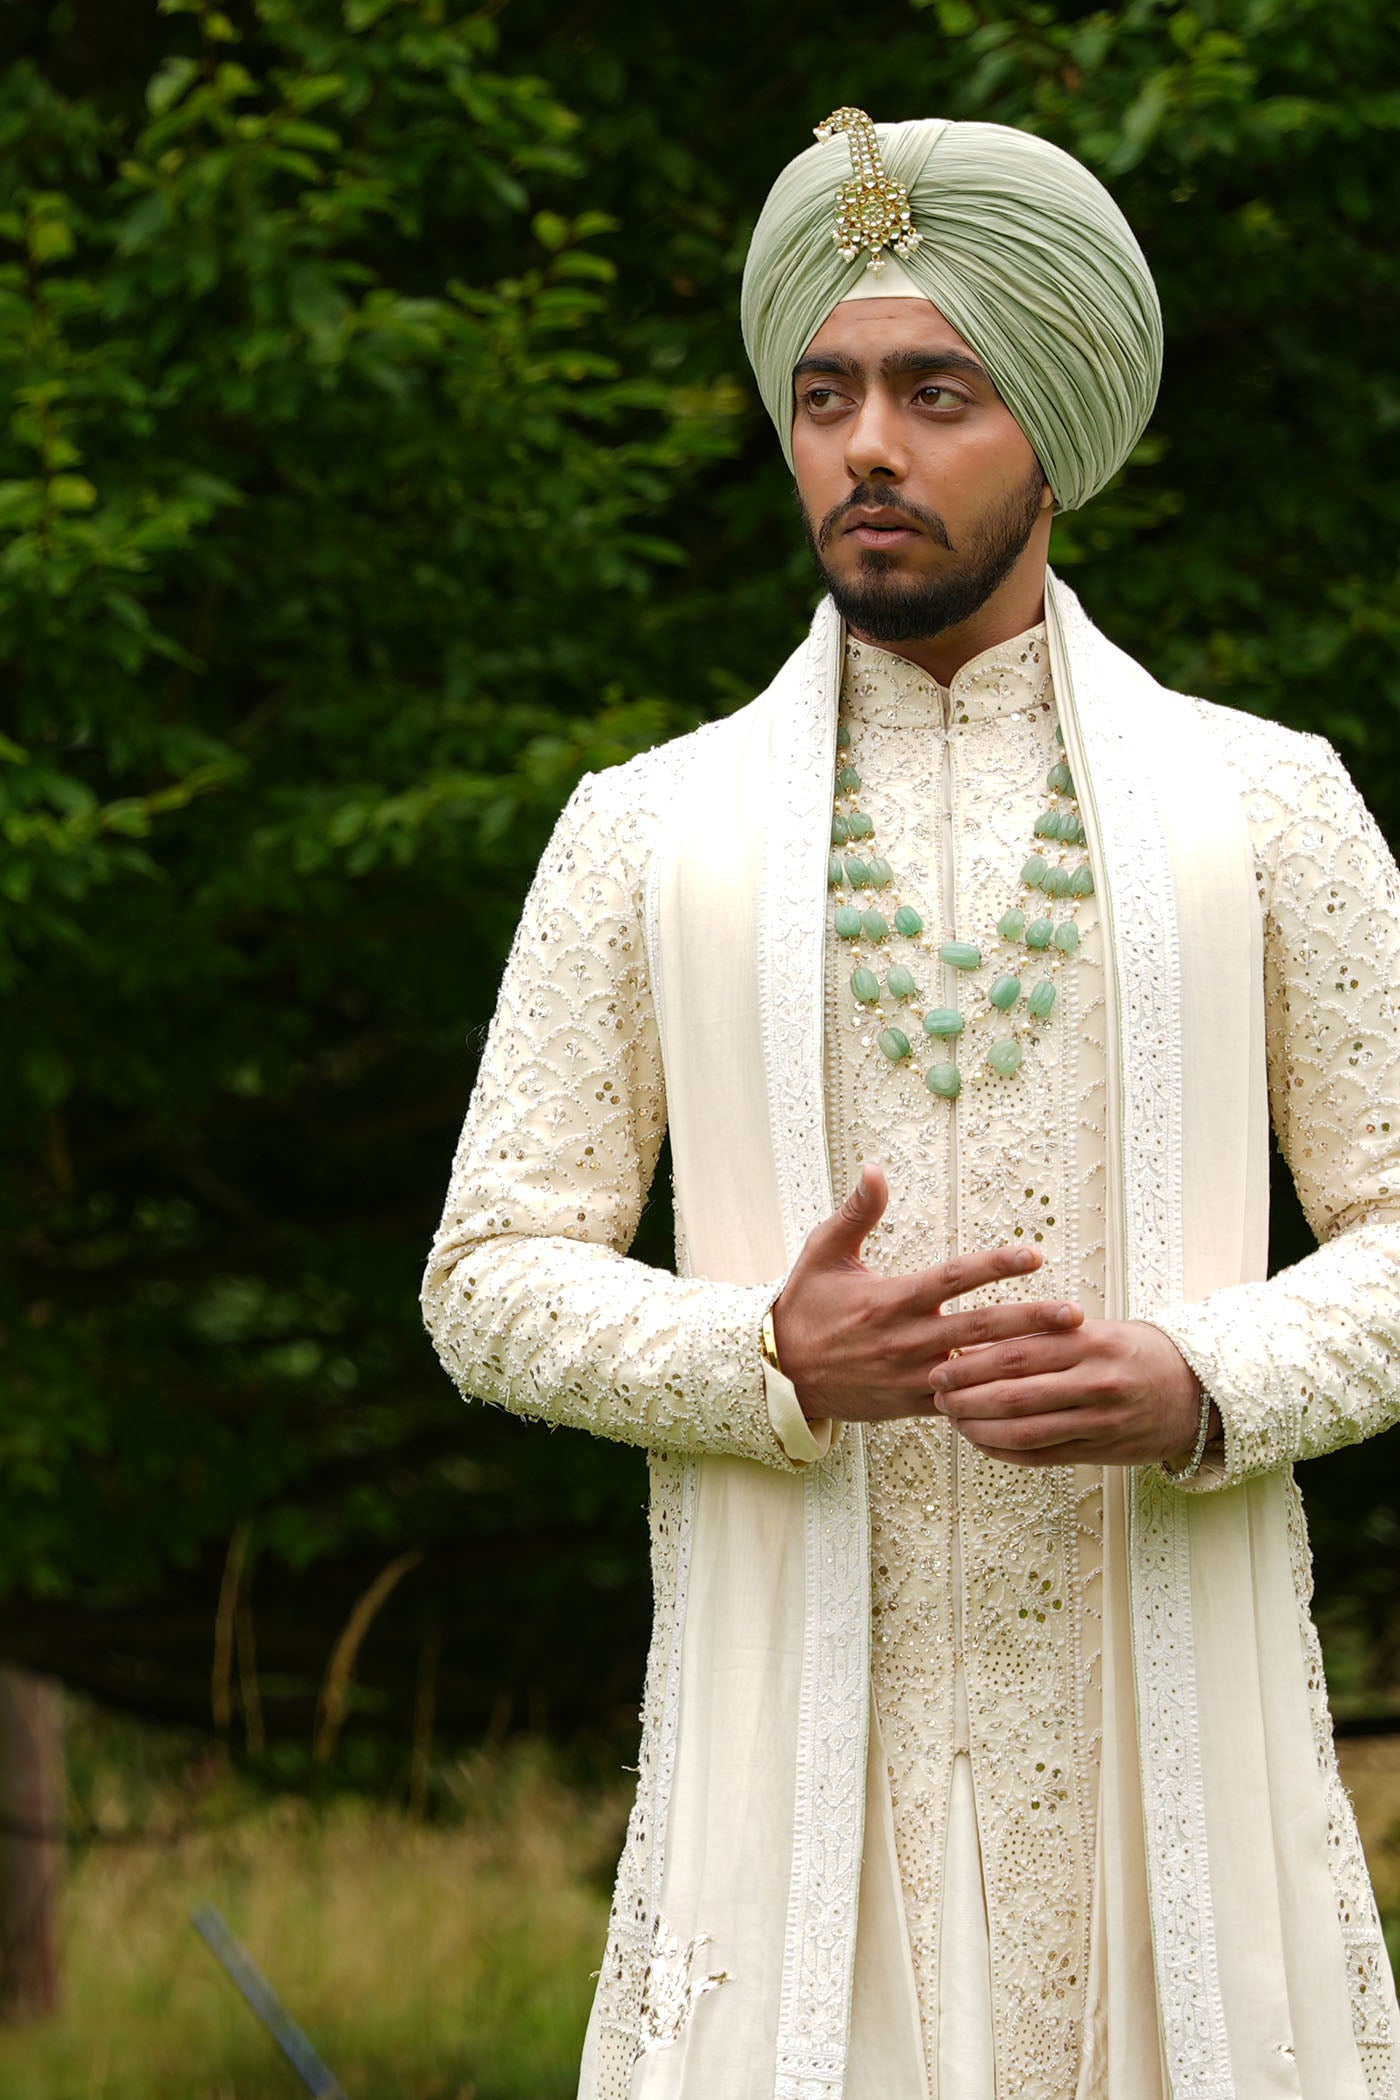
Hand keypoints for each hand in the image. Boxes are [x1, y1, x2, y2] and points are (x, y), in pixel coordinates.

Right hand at [770, 1164, 1084, 1423]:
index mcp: (889, 1300)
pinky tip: (1034, 1392)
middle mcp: (905, 1340)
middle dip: (1030, 1320)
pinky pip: (963, 1403)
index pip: (951, 1279)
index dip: (994, 1266)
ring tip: (1068, 1353)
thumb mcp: (824, 1252)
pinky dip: (997, 1397)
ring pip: (977, 1371)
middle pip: (978, 1329)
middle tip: (1074, 1314)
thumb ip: (857, 1212)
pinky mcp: (914, 1403)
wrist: (782, 1373)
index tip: (1034, 1255)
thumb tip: (874, 1168)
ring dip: (1024, 1361)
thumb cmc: (806, 1306)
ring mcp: (912, 1376)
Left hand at [928, 1317, 1214, 1466]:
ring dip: (980, 1427)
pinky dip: (1006, 1451)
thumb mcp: (1096, 1330)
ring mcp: (1100, 1420)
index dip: (972, 1362)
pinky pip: (1043, 1456)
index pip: (1017, 1351)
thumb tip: (978, 1343)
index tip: (940, 1363)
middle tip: (936, 1393)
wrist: (1196, 1391)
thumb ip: (1046, 1336)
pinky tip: (981, 1442)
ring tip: (953, 1419)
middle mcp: (1095, 1381)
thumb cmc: (1134, 1353)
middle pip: (1015, 1392)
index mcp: (1089, 1341)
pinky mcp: (1102, 1451)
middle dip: (967, 1395)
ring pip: (1026, 1430)